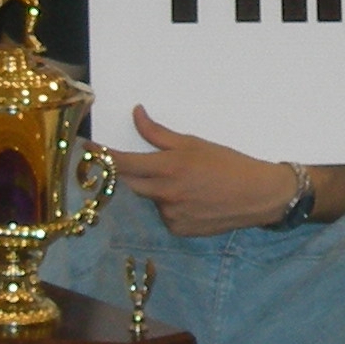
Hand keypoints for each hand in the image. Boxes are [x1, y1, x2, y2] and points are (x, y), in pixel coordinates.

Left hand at [107, 107, 293, 237]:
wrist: (257, 195)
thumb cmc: (227, 163)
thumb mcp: (193, 143)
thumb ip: (158, 133)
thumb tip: (136, 113)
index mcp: (168, 168)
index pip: (123, 163)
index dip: (102, 155)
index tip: (87, 148)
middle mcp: (165, 194)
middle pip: (130, 183)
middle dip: (130, 172)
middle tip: (145, 163)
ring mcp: (171, 215)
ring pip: (150, 199)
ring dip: (156, 189)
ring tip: (186, 181)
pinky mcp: (179, 230)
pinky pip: (165, 214)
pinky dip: (171, 205)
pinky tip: (192, 199)